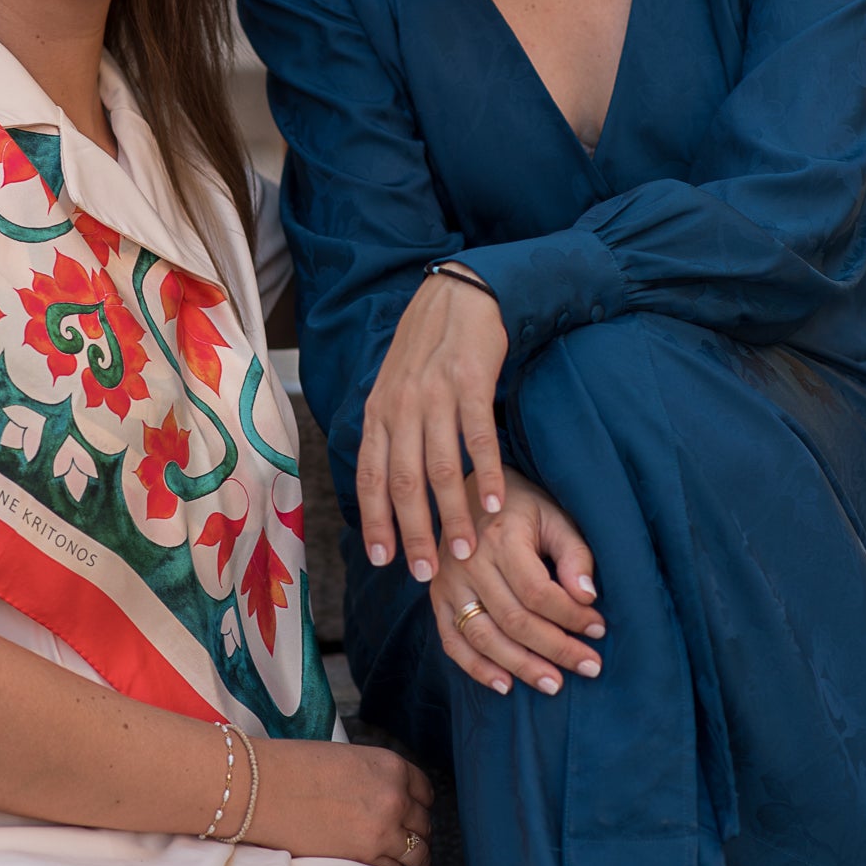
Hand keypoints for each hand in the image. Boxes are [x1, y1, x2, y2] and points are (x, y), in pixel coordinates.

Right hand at [249, 738, 432, 865]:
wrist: (262, 788)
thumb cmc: (295, 768)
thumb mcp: (347, 760)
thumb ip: (374, 778)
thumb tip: (384, 799)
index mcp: (390, 766)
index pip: (425, 792)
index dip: (417, 805)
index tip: (410, 814)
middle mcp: (394, 797)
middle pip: (424, 824)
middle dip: (414, 831)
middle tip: (401, 838)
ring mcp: (382, 830)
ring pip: (419, 853)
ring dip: (411, 857)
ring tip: (398, 859)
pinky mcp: (365, 857)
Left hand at [357, 268, 507, 579]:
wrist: (459, 293)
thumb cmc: (428, 348)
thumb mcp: (394, 387)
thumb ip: (390, 432)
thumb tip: (385, 487)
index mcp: (379, 411)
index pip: (369, 476)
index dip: (375, 520)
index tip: (383, 560)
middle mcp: (400, 405)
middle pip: (402, 482)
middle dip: (413, 532)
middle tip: (425, 572)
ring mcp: (435, 393)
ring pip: (440, 467)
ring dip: (452, 515)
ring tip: (466, 551)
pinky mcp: (471, 382)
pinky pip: (478, 438)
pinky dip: (486, 474)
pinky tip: (495, 504)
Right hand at [433, 473, 604, 696]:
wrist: (470, 492)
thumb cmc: (524, 508)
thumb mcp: (556, 518)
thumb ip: (574, 555)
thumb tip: (587, 598)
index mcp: (501, 536)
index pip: (538, 592)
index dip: (571, 616)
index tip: (599, 629)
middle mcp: (468, 560)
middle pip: (514, 619)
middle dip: (556, 648)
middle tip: (589, 666)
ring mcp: (448, 581)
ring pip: (483, 636)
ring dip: (521, 666)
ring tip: (554, 684)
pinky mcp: (436, 597)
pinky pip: (452, 641)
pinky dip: (476, 668)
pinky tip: (505, 684)